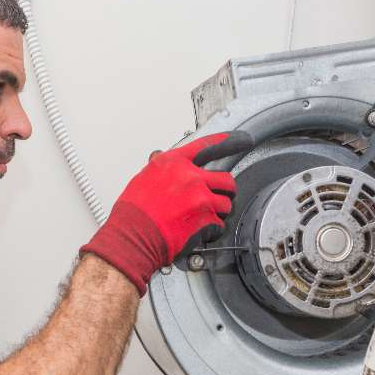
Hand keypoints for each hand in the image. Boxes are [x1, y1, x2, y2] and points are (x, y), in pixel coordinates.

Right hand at [79, 133, 236, 294]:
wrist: (132, 235)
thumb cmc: (133, 212)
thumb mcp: (143, 178)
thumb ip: (162, 170)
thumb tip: (164, 166)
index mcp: (173, 163)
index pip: (207, 146)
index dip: (228, 142)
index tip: (243, 139)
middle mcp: (189, 176)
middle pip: (225, 179)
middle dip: (225, 190)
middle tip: (219, 197)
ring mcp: (200, 197)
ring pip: (226, 204)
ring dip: (218, 213)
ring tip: (202, 219)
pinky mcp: (205, 219)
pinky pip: (219, 225)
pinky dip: (211, 231)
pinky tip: (198, 233)